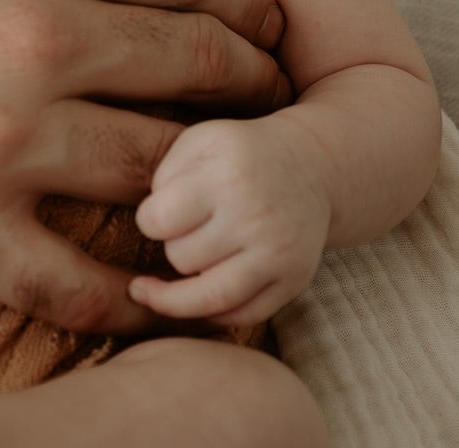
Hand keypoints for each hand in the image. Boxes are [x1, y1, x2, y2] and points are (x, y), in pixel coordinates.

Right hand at [0, 0, 290, 335]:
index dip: (243, 4)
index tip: (259, 23)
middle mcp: (29, 37)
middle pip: (199, 70)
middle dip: (249, 85)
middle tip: (261, 99)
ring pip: (162, 170)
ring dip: (206, 178)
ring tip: (217, 177)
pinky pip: (84, 283)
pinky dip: (134, 292)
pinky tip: (148, 278)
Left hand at [131, 116, 330, 325]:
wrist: (311, 166)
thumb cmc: (241, 153)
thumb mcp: (200, 141)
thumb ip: (165, 175)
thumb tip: (148, 226)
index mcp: (226, 177)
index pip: (160, 221)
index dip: (147, 220)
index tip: (154, 215)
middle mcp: (255, 219)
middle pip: (182, 259)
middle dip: (171, 247)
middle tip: (181, 233)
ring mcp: (277, 256)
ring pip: (210, 298)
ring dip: (182, 292)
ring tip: (160, 289)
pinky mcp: (293, 283)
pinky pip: (243, 317)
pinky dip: (215, 316)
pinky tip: (196, 300)